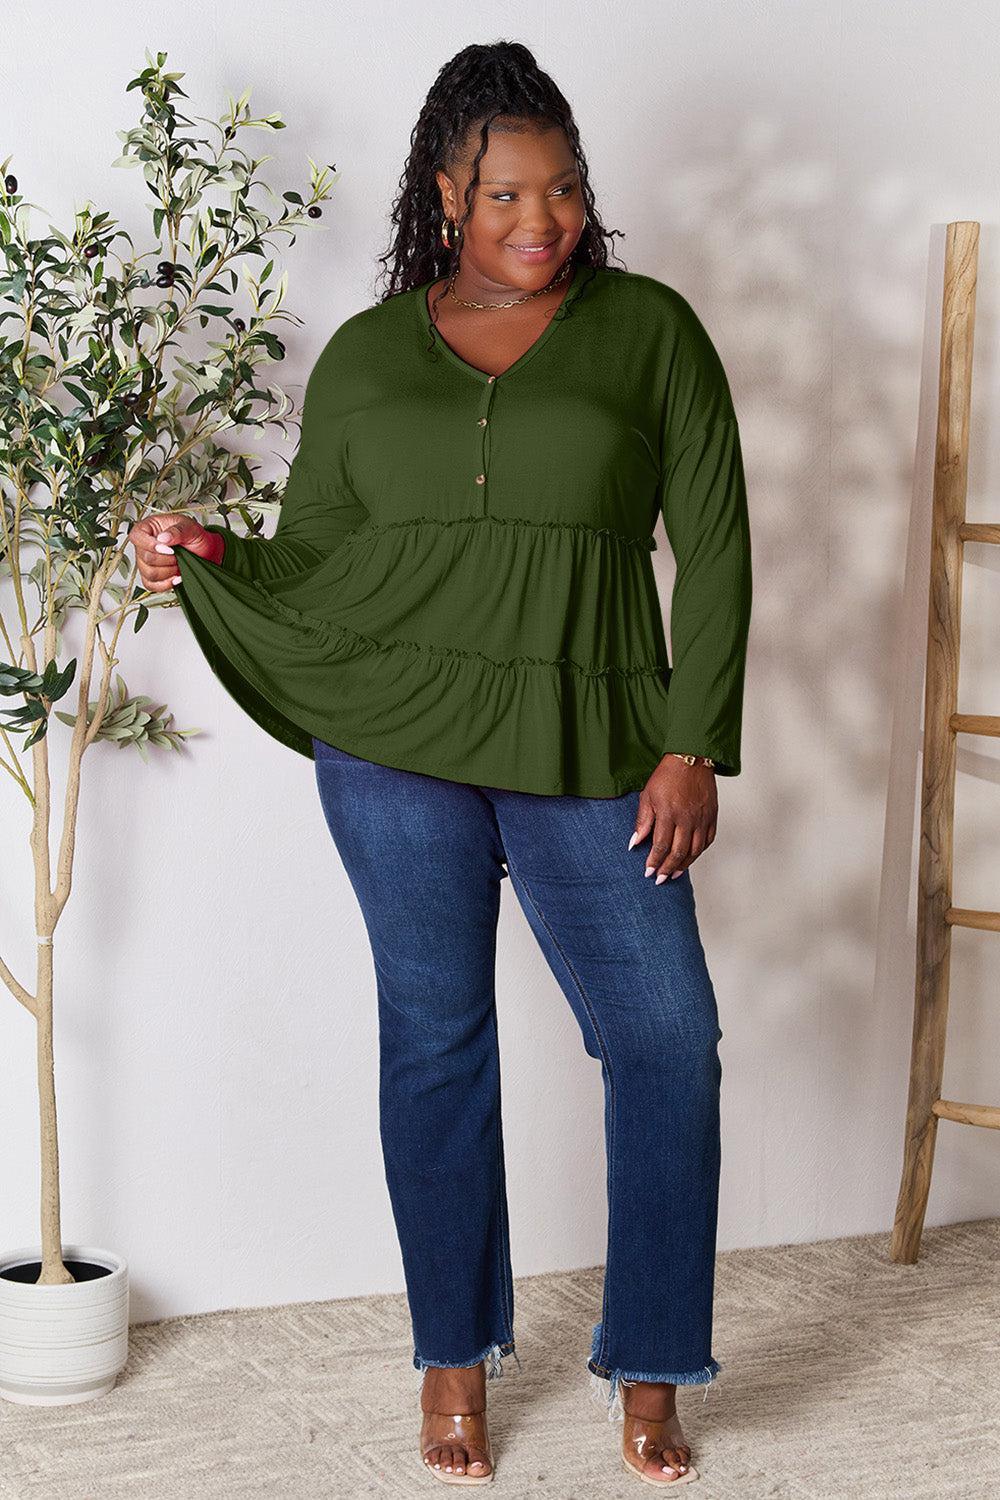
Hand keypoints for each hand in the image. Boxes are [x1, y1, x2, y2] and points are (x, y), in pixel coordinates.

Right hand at [126, 514, 223, 592]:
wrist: (204, 550)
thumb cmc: (193, 535)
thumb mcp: (189, 527)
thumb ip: (177, 531)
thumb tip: (163, 538)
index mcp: (148, 528)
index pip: (137, 536)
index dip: (151, 545)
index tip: (169, 549)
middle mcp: (144, 545)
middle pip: (145, 557)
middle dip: (166, 559)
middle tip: (179, 555)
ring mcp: (145, 562)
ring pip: (148, 573)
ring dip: (168, 572)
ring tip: (179, 564)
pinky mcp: (151, 576)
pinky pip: (150, 585)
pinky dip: (165, 584)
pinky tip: (176, 577)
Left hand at [629, 755, 716, 882]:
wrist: (691, 758)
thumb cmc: (667, 776)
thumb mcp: (648, 796)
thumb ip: (642, 821)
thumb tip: (634, 843)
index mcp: (669, 813)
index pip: (661, 845)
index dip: (654, 861)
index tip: (648, 872)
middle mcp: (687, 818)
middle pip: (679, 852)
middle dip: (667, 868)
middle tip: (660, 879)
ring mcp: (702, 818)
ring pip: (695, 850)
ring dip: (684, 865)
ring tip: (673, 874)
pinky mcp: (712, 816)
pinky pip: (708, 840)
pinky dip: (699, 852)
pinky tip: (690, 857)